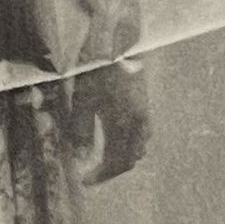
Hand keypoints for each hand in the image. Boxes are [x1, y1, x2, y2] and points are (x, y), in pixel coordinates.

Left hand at [67, 60, 149, 182]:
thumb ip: (82, 129)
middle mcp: (139, 124)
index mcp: (125, 125)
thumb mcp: (83, 99)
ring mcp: (144, 114)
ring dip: (121, 158)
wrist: (119, 42)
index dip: (101, 175)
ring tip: (102, 159)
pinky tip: (116, 139)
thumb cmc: (98, 69)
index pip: (116, 162)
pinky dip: (129, 144)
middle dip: (110, 170)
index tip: (84, 181)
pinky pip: (141, 135)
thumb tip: (80, 157)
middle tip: (91, 174)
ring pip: (137, 148)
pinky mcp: (143, 105)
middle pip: (129, 159)